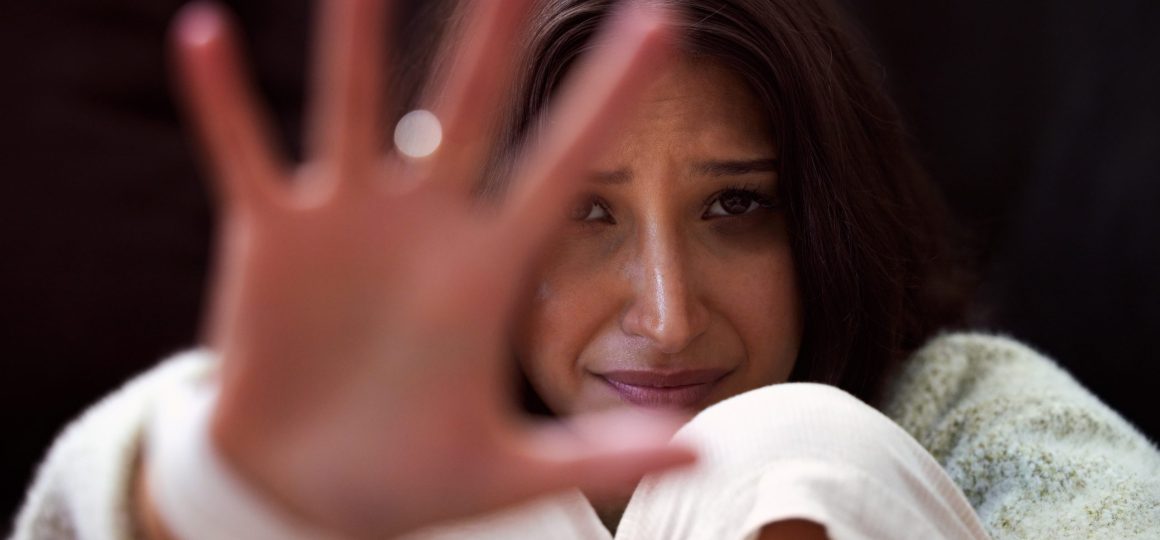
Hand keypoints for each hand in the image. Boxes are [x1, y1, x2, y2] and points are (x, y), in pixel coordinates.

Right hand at [168, 0, 692, 536]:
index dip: (611, 97)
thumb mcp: (508, 472)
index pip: (563, 165)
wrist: (306, 493)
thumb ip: (600, 455)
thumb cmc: (409, 476)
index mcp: (488, 270)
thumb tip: (703, 445)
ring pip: (353, 108)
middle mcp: (423, 227)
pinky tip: (204, 34)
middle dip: (496, 36)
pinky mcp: (270, 241)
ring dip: (357, 39)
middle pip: (469, 108)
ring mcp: (344, 225)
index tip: (663, 22)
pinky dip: (223, 102)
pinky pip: (243, 156)